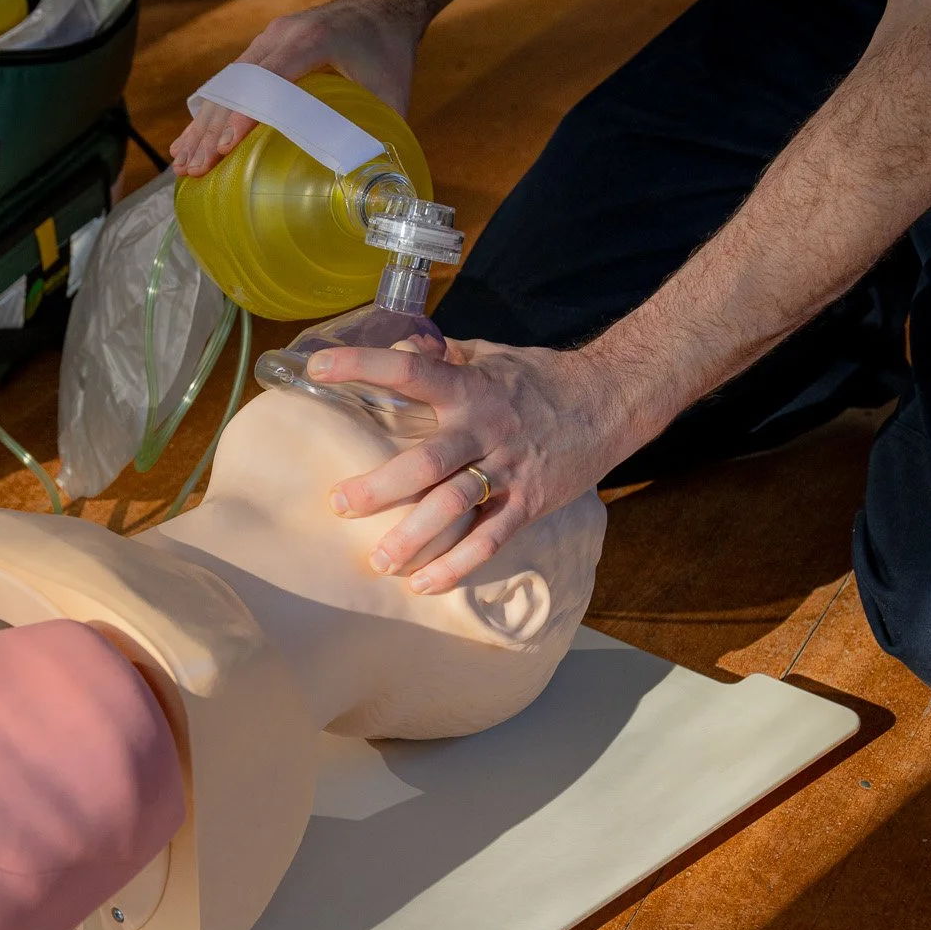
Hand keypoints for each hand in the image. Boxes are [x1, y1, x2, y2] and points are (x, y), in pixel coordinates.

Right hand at [170, 0, 419, 175]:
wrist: (378, 4)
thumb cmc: (388, 48)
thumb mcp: (394, 89)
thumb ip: (383, 131)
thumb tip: (373, 182)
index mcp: (313, 40)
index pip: (270, 78)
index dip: (246, 112)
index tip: (226, 146)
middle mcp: (282, 34)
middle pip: (238, 84)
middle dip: (214, 129)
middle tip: (197, 168)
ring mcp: (267, 39)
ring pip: (226, 85)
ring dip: (203, 126)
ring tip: (183, 163)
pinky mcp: (260, 50)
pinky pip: (229, 84)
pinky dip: (209, 114)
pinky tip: (188, 141)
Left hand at [309, 338, 634, 593]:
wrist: (611, 401)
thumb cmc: (540, 377)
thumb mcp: (491, 356)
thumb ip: (444, 356)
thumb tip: (399, 345)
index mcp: (470, 387)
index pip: (410, 370)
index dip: (364, 367)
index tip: (318, 369)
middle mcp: (486, 429)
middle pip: (427, 461)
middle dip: (380, 487)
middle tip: (339, 504)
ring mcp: (509, 469)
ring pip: (455, 506)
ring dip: (414, 537)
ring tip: (379, 560)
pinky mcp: (529, 502)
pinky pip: (490, 540)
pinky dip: (458, 566)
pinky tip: (425, 584)